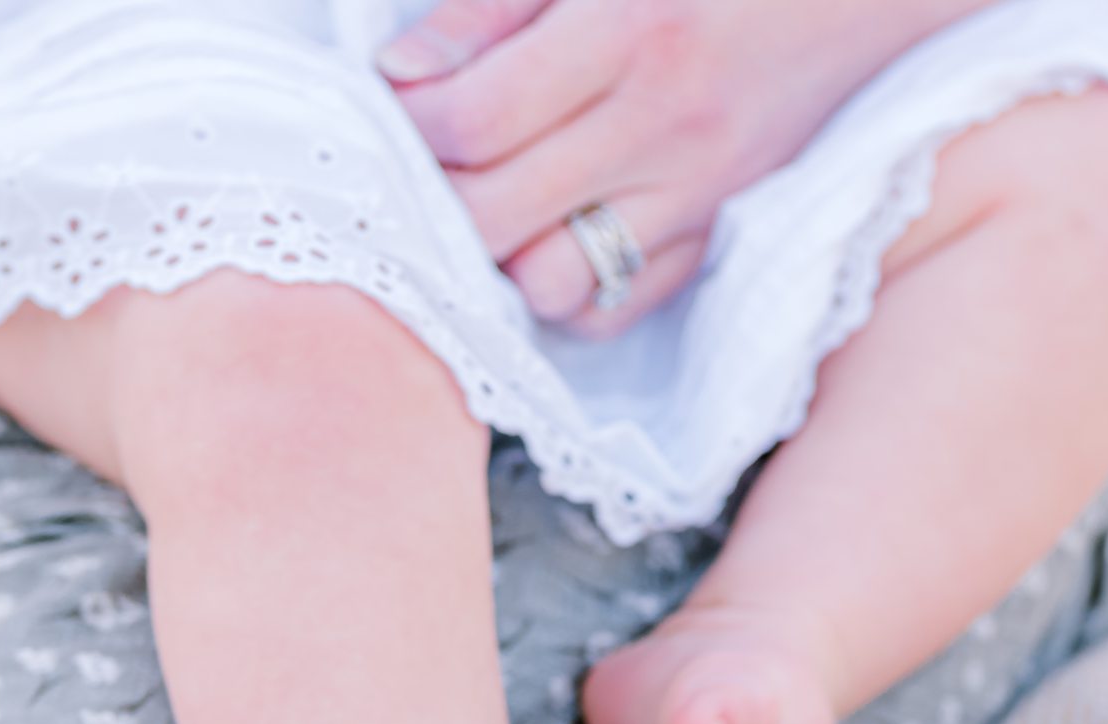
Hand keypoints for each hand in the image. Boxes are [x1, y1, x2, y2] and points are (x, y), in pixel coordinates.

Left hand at [380, 0, 985, 331]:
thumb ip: (495, 7)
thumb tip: (404, 73)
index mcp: (630, 34)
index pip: (475, 119)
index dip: (408, 122)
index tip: (390, 101)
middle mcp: (663, 129)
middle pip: (493, 216)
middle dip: (434, 196)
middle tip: (427, 160)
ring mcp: (695, 196)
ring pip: (549, 282)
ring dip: (499, 255)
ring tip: (492, 202)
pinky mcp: (716, 237)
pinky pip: (612, 309)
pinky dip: (565, 289)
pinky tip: (552, 235)